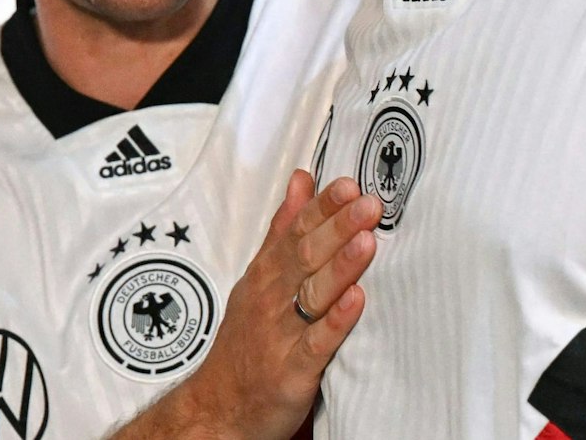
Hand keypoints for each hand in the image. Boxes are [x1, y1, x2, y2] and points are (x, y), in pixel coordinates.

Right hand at [112, 171, 381, 438]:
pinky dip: (335, 322)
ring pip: (311, 294)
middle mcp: (271, 299)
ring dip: (340, 266)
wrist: (218, 407)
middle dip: (337, 227)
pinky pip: (315, 344)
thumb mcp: (258, 276)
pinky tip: (356, 301)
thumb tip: (302, 180)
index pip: (295, 231)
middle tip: (367, 203)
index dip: (322, 207)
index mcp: (267, 274)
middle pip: (305, 256)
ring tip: (366, 240)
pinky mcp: (291, 372)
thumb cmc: (246, 339)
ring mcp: (280, 335)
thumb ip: (283, 228)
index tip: (348, 184)